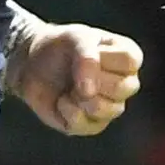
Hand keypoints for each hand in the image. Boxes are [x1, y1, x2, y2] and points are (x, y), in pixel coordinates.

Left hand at [11, 20, 143, 136]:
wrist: (35, 64)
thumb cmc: (62, 47)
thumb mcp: (75, 39)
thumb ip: (87, 58)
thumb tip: (89, 92)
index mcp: (128, 58)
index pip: (130, 61)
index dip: (103, 57)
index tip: (87, 49)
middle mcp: (125, 84)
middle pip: (124, 87)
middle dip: (93, 79)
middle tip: (75, 71)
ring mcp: (111, 106)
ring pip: (111, 110)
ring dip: (82, 97)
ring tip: (70, 88)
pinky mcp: (92, 125)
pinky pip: (88, 125)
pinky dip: (69, 111)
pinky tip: (62, 101)